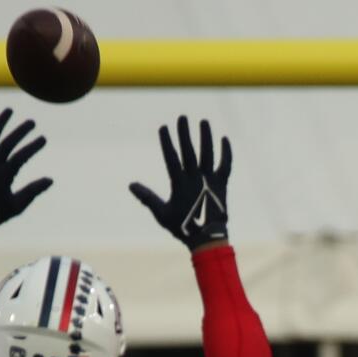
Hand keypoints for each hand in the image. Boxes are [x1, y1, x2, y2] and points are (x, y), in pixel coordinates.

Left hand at [0, 109, 52, 235]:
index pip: (20, 157)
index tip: (43, 139)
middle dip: (20, 131)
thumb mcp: (16, 207)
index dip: (32, 147)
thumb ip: (32, 192)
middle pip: (6, 143)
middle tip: (32, 123)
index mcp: (2, 177)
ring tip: (10, 110)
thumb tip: (50, 180)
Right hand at [130, 116, 231, 250]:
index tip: (164, 127)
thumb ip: (147, 197)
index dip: (167, 141)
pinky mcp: (222, 184)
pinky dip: (226, 152)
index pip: (172, 157)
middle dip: (185, 133)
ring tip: (204, 121)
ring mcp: (210, 180)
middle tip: (182, 117)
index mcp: (179, 183)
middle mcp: (195, 178)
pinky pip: (226, 164)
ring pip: (208, 154)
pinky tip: (224, 139)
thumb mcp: (161, 213)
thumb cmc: (183, 227)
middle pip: (189, 151)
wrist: (207, 239)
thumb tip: (131, 185)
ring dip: (206, 137)